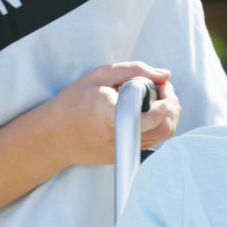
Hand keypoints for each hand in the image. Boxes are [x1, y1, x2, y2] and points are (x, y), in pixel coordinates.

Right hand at [23, 62, 181, 165]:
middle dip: (172, 106)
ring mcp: (122, 150)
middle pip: (162, 128)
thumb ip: (134, 70)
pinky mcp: (126, 156)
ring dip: (169, 114)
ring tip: (160, 97)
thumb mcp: (98, 76)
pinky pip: (155, 140)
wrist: (53, 137)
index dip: (161, 106)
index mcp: (105, 112)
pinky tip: (152, 110)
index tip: (163, 90)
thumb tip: (165, 74)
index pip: (140, 117)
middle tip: (164, 89)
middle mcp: (115, 136)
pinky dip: (161, 124)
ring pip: (163, 136)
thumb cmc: (75, 102)